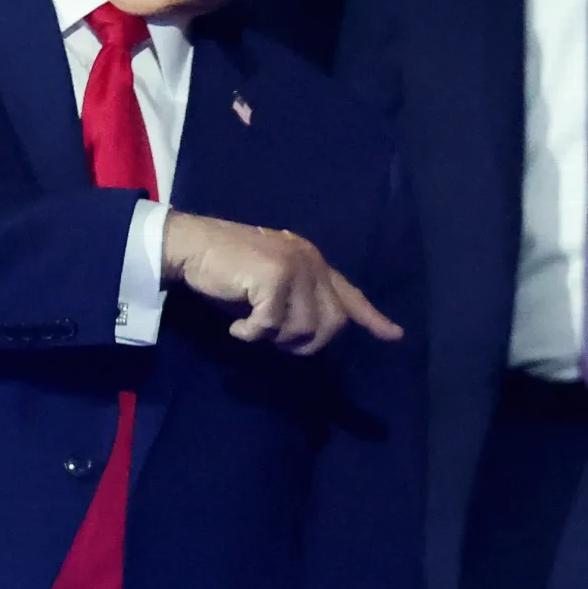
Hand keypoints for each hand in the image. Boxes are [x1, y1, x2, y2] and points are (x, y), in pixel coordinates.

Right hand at [160, 212, 402, 354]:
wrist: (193, 245)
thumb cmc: (228, 268)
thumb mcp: (270, 284)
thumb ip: (296, 300)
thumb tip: (312, 335)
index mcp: (314, 262)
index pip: (350, 294)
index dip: (372, 317)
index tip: (394, 336)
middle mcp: (311, 262)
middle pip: (332, 322)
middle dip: (306, 343)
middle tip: (274, 340)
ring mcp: (295, 267)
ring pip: (303, 328)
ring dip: (273, 338)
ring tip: (251, 327)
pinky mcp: (274, 276)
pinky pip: (270, 326)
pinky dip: (251, 334)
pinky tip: (237, 325)